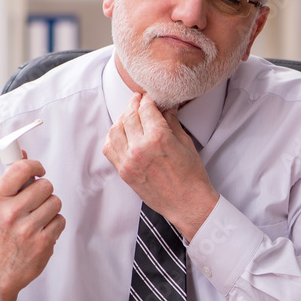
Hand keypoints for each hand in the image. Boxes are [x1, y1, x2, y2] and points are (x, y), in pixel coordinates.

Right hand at [0, 154, 64, 300]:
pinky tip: (40, 232)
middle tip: (35, 202)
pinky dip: (54, 225)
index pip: (22, 169)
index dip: (35, 166)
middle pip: (46, 185)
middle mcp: (11, 213)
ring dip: (50, 209)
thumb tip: (22, 154)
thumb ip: (10, 182)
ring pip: (55, 203)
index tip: (39, 170)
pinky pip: (60, 221)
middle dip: (43, 192)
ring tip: (36, 219)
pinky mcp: (43, 243)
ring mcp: (27, 229)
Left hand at [103, 93, 218, 240]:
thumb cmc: (191, 176)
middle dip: (134, 104)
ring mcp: (129, 161)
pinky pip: (109, 148)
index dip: (147, 99)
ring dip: (122, 118)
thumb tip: (165, 108)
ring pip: (115, 129)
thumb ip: (172, 123)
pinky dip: (112, 137)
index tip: (149, 97)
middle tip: (139, 100)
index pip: (146, 108)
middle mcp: (140, 148)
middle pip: (129, 115)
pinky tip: (121, 133)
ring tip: (130, 115)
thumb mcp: (186, 143)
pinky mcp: (124, 172)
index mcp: (158, 138)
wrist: (187, 203)